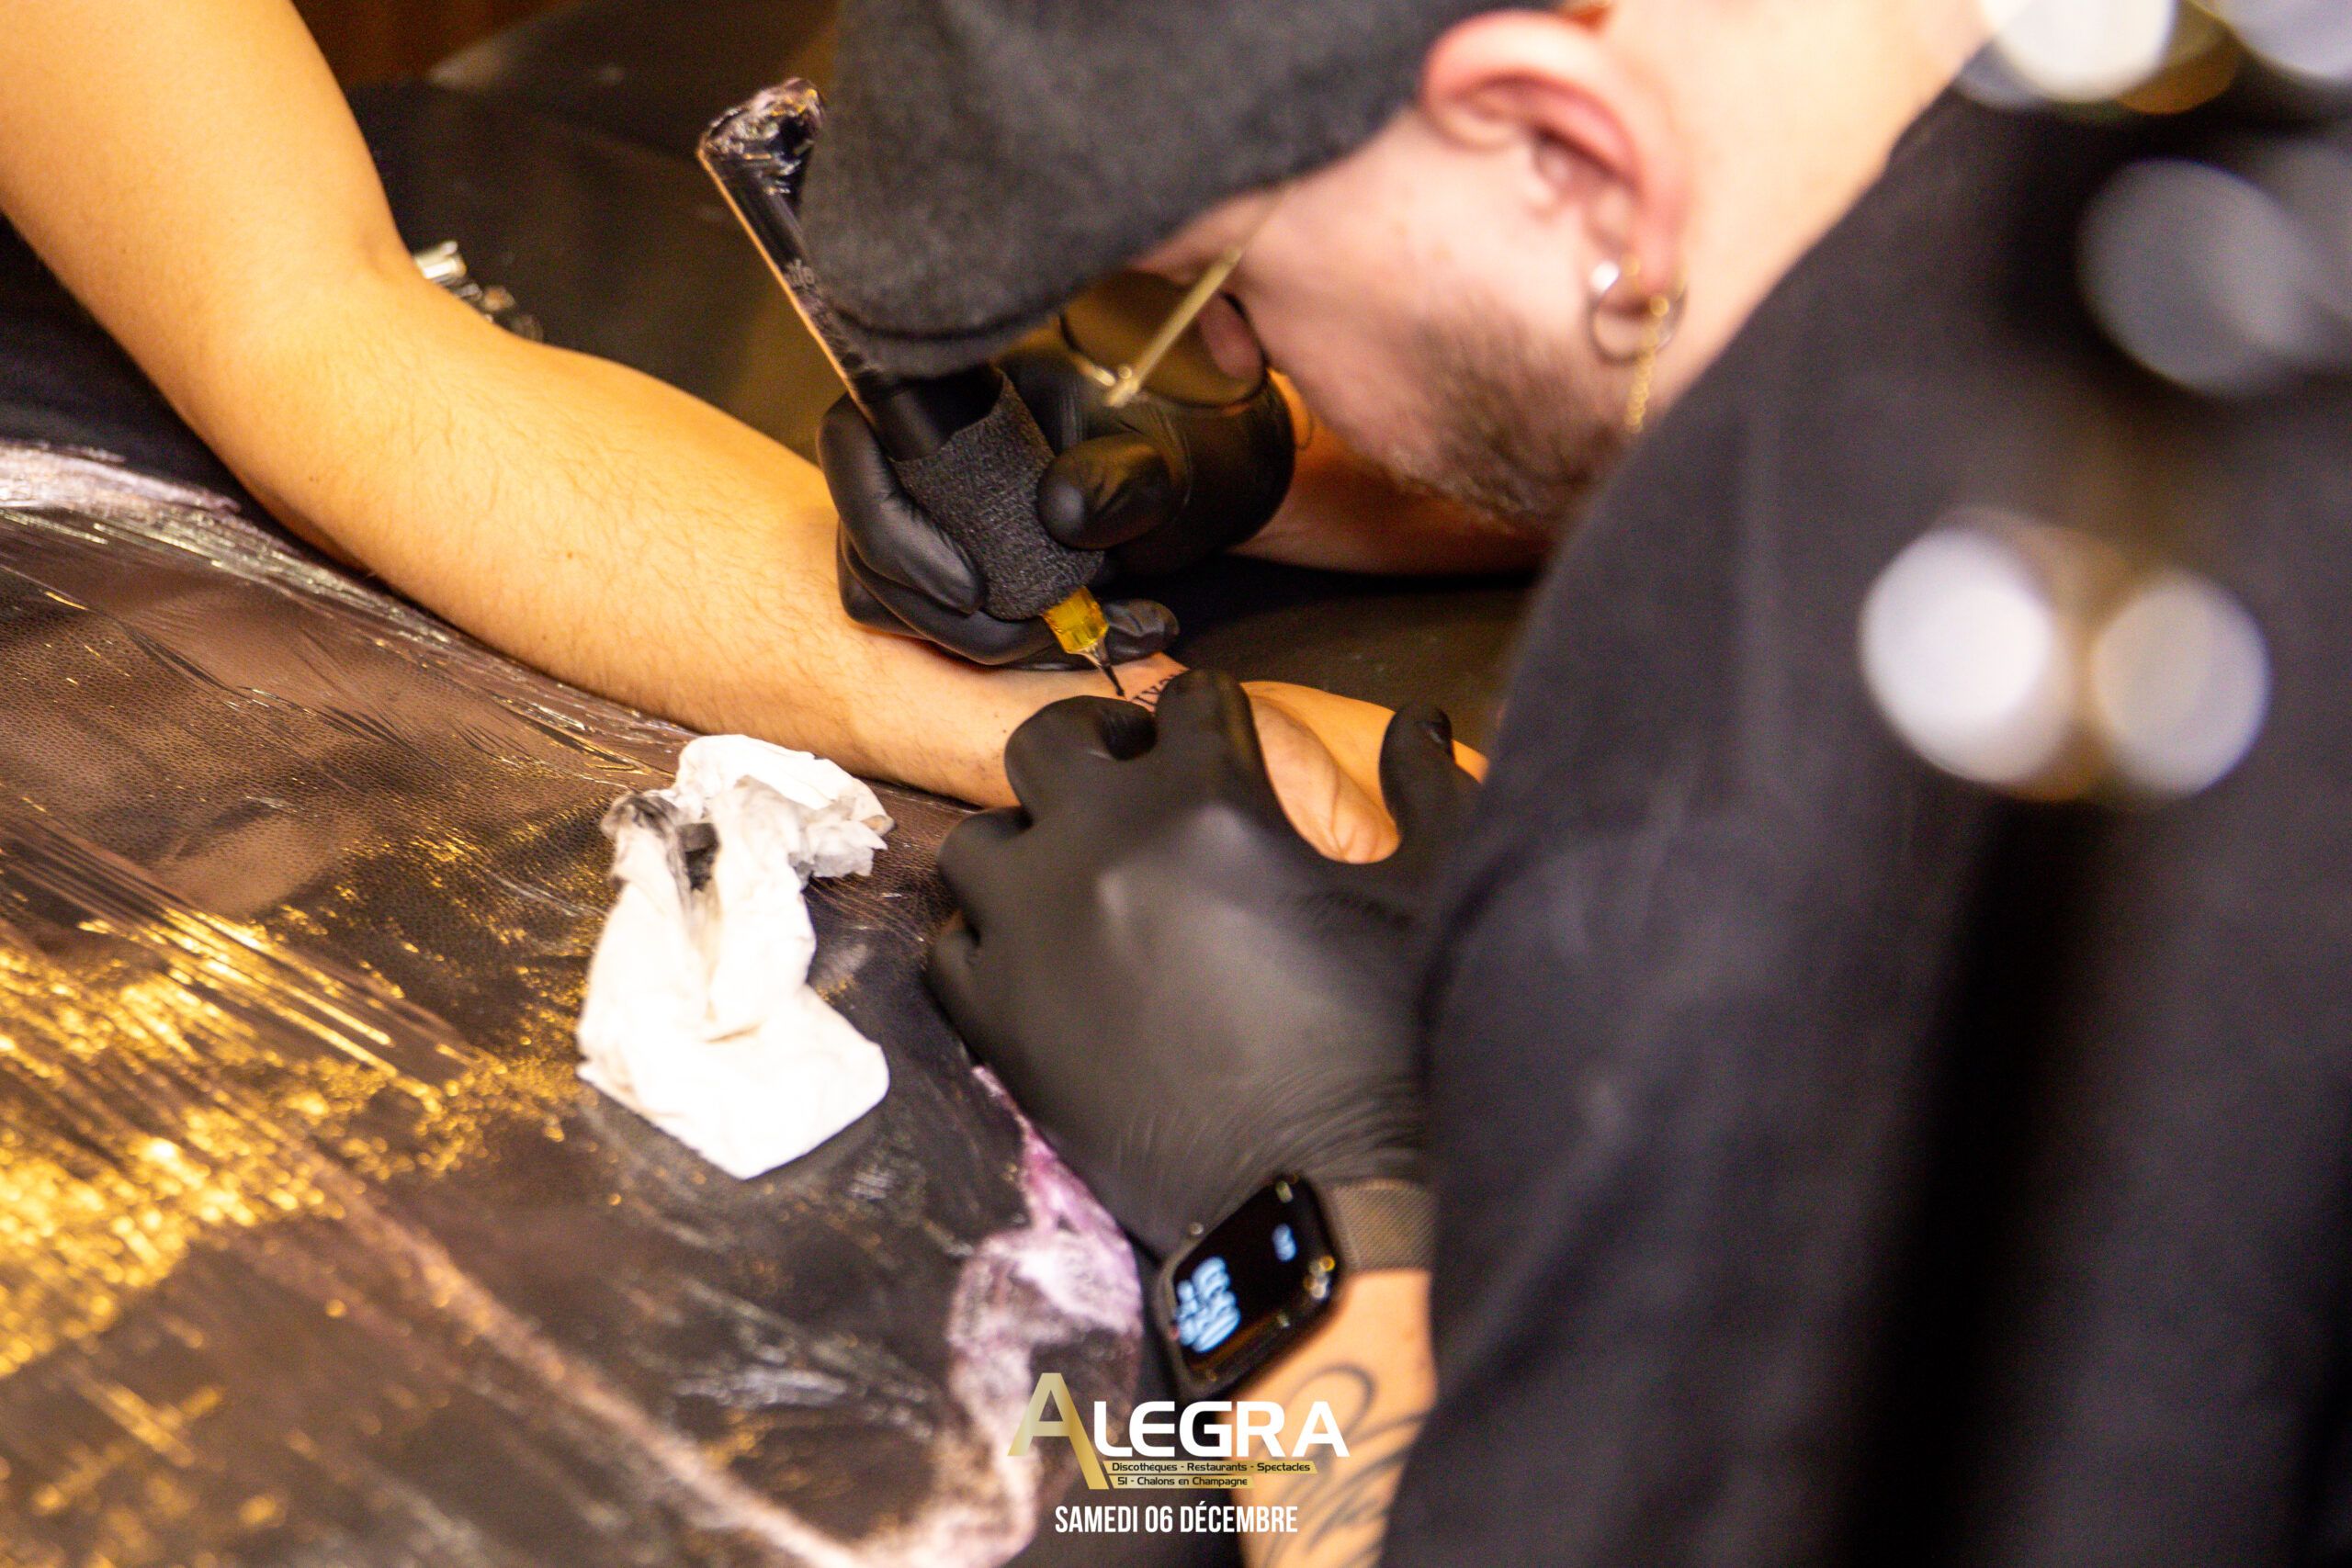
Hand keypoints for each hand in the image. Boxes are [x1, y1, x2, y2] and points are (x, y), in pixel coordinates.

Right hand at [820, 329, 1293, 668]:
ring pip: (883, 591)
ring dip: (970, 638)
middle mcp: (913, 442)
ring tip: (1073, 640)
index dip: (887, 523)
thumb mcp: (1164, 463)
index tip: (972, 591)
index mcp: (950, 384)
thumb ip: (1121, 480)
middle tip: (1038, 635)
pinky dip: (984, 646)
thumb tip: (1060, 511)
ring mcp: (917, 503)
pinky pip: (919, 619)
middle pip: (863, 537)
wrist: (1201, 488)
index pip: (852, 438)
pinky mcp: (935, 558)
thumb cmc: (1179, 452)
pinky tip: (1063, 645)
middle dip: (942, 609)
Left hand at [927, 671, 1478, 1254]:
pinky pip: (949, 944)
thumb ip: (1425, 785)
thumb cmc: (1386, 1041)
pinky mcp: (996, 1016)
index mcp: (1206, 799)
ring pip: (980, 840)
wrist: (1319, 1196)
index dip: (1207, 715)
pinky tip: (1038, 959)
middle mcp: (1099, 845)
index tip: (1213, 740)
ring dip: (1026, 846)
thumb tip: (1419, 715)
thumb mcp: (1432, 893)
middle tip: (1129, 785)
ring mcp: (1031, 930)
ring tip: (1074, 878)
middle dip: (1092, 747)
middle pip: (1047, 740)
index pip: (1184, 700)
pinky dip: (986, 941)